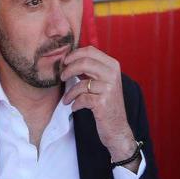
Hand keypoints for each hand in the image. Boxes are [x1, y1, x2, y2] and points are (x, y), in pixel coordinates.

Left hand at [61, 46, 139, 170]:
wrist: (117, 128)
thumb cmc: (106, 103)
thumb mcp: (103, 82)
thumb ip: (91, 69)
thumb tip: (69, 58)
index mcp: (112, 65)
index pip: (90, 50)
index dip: (74, 54)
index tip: (64, 62)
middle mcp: (113, 74)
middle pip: (84, 62)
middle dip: (68, 70)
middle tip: (62, 77)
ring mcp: (109, 88)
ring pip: (80, 83)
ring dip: (69, 93)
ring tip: (66, 99)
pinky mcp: (103, 102)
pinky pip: (81, 98)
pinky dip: (75, 104)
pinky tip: (75, 107)